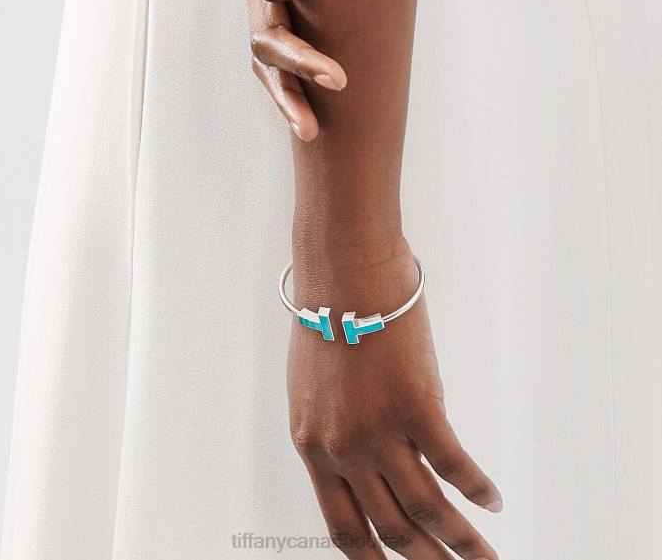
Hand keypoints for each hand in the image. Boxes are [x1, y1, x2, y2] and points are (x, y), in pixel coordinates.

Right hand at [221, 0, 351, 140]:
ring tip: (308, 128)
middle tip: (337, 79)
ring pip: (269, 63)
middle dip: (301, 59)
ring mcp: (259, 18)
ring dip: (291, 94)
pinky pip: (274, 77)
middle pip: (267, 33)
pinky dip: (288, 104)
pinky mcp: (269, 40)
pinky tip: (305, 130)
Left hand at [288, 238, 502, 559]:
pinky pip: (453, 464)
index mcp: (314, 445)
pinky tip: (491, 500)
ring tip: (483, 556)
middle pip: (391, 528)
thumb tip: (371, 458)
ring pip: (427, 509)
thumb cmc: (328, 320)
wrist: (343, 275)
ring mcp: (379, 430)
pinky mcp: (416, 405)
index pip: (344, 526)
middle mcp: (343, 448)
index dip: (372, 559)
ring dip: (460, 541)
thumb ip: (337, 429)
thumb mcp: (314, 388)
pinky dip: (477, 488)